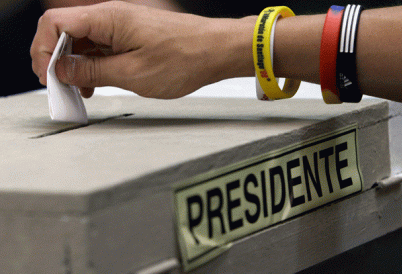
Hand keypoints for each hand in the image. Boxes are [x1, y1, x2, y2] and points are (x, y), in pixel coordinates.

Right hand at [31, 1, 254, 98]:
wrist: (216, 51)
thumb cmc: (185, 58)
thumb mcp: (132, 74)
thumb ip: (93, 71)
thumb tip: (64, 70)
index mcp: (107, 18)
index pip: (54, 23)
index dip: (43, 50)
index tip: (48, 76)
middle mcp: (111, 17)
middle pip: (66, 31)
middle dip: (57, 60)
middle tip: (61, 87)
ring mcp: (121, 26)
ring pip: (84, 42)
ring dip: (76, 66)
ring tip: (81, 91)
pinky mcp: (131, 36)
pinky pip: (102, 48)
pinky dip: (94, 65)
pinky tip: (97, 83)